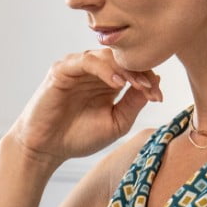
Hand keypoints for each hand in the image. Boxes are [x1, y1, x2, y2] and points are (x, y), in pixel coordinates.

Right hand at [9, 49, 162, 166]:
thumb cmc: (78, 137)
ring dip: (126, 70)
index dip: (148, 79)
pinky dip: (104, 69)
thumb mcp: (116, 123)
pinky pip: (87, 61)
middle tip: (152, 90)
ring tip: (139, 86)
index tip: (159, 97)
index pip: (132, 69)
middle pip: (122, 59)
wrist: (46, 149)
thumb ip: (133, 103)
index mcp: (107, 81)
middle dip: (140, 73)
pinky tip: (118, 83)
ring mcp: (77, 68)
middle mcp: (93, 71)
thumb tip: (156, 83)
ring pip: (106, 56)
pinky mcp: (62, 70)